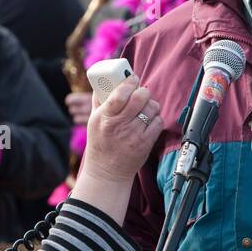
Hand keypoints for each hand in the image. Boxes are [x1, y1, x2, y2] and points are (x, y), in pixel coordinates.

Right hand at [70, 75, 161, 221]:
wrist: (107, 171)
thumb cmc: (100, 143)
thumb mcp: (93, 121)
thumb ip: (99, 102)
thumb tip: (104, 82)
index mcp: (104, 117)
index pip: (119, 94)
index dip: (129, 83)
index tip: (133, 79)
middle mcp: (119, 125)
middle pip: (140, 98)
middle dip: (143, 92)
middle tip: (141, 93)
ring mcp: (133, 135)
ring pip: (152, 108)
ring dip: (151, 105)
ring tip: (145, 108)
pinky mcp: (145, 143)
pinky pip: (158, 122)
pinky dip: (156, 119)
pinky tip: (149, 121)